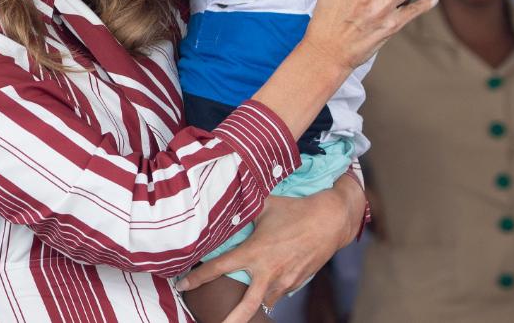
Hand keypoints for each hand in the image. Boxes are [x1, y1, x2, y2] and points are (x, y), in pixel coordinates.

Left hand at [177, 177, 364, 322]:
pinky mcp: (297, 282)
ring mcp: (284, 280)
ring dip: (254, 306)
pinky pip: (280, 293)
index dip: (197, 277)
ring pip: (265, 302)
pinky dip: (272, 294)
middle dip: (232, 321)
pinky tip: (268, 290)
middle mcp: (268, 271)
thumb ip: (245, 209)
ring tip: (240, 313)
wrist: (330, 221)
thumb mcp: (266, 206)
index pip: (219, 267)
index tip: (182, 284)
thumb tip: (227, 203)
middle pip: (246, 306)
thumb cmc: (296, 210)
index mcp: (254, 252)